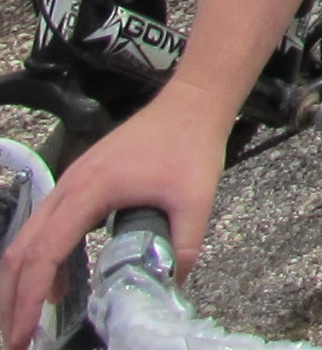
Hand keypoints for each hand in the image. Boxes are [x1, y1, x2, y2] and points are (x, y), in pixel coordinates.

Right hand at [1, 92, 225, 343]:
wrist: (192, 102)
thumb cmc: (191, 144)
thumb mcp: (196, 198)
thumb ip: (184, 245)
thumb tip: (170, 287)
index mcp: (88, 190)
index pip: (44, 253)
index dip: (30, 298)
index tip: (24, 334)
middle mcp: (67, 187)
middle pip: (21, 251)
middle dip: (12, 299)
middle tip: (15, 341)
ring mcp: (69, 184)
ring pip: (27, 239)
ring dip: (20, 281)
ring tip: (25, 323)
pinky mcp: (78, 184)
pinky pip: (45, 228)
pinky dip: (39, 261)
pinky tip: (57, 288)